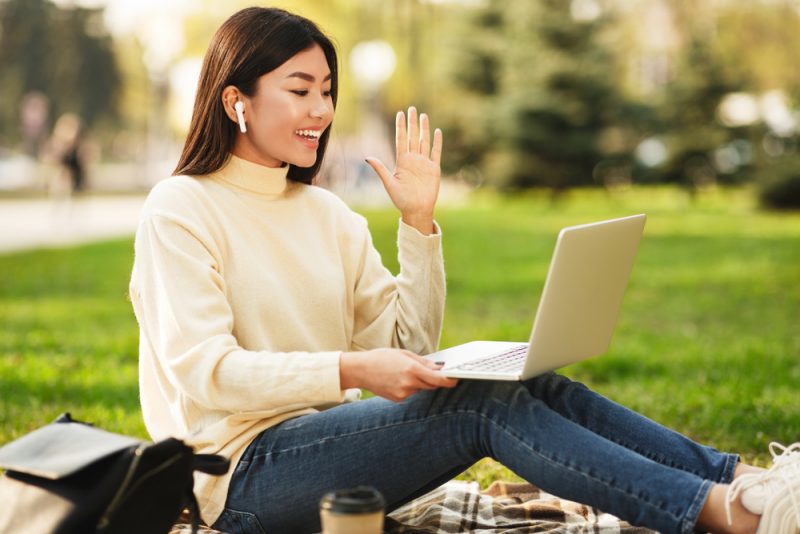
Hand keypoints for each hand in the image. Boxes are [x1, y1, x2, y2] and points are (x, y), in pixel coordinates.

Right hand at [340, 348, 457, 402]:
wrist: (360, 370)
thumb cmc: (381, 358)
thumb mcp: (403, 354)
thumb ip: (423, 362)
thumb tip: (439, 368)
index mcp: (412, 370)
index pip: (437, 379)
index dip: (449, 381)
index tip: (456, 380)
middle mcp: (409, 383)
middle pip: (431, 385)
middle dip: (434, 379)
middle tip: (434, 373)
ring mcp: (403, 393)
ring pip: (420, 389)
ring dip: (419, 382)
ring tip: (404, 372)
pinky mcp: (398, 399)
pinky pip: (410, 393)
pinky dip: (409, 387)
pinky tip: (397, 379)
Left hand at [365, 107, 442, 234]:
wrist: (416, 210)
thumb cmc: (401, 200)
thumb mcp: (389, 184)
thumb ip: (380, 169)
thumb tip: (367, 158)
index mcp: (402, 161)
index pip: (401, 139)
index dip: (400, 126)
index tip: (400, 113)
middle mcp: (413, 159)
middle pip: (412, 136)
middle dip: (412, 123)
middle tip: (412, 108)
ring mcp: (424, 163)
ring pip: (424, 141)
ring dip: (424, 129)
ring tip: (424, 115)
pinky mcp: (433, 169)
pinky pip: (436, 152)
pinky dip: (437, 142)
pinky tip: (437, 132)